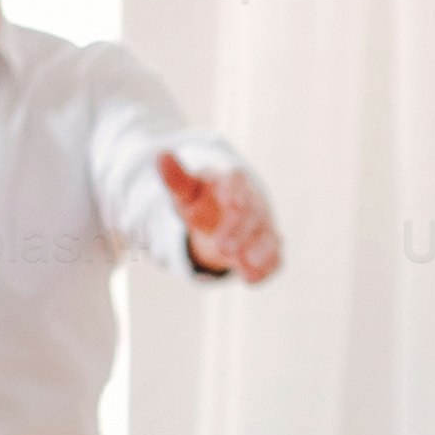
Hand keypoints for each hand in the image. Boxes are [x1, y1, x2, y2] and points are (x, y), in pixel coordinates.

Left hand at [164, 148, 283, 282]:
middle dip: (239, 231)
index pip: (238, 182)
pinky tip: (250, 280)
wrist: (221, 222)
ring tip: (243, 266)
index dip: (235, 191)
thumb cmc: (203, 203)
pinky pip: (274, 260)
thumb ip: (175, 178)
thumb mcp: (186, 193)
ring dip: (259, 252)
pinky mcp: (269, 250)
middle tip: (223, 248)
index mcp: (233, 183)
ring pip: (268, 238)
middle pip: (253, 214)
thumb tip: (160, 154)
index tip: (228, 202)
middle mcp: (254, 204)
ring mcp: (264, 228)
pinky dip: (265, 270)